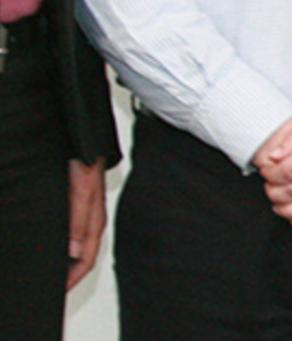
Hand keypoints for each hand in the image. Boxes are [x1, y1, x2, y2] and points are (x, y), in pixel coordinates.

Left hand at [65, 159, 106, 288]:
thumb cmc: (86, 163)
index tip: (59, 292)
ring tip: (54, 272)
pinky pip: (72, 234)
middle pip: (82, 256)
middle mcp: (92, 221)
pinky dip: (63, 245)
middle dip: (70, 274)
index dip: (73, 279)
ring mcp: (85, 214)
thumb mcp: (80, 193)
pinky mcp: (77, 207)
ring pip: (77, 246)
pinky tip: (54, 245)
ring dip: (66, 260)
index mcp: (95, 223)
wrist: (84, 141)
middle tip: (55, 287)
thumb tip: (72, 250)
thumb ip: (78, 221)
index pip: (86, 260)